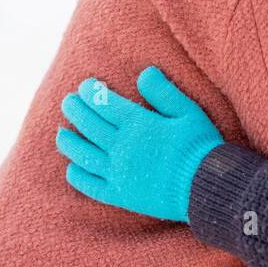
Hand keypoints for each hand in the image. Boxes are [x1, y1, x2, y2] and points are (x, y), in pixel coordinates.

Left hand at [56, 66, 223, 222]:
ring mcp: (119, 173)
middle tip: (68, 102)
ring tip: (61, 133)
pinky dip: (78, 176)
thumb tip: (144, 71)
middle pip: (90, 126)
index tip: (85, 85)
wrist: (206, 186)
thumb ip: (164, 92)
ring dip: (69, 142)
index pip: (105, 104)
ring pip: (84, 155)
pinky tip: (72, 168)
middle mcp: (122, 148)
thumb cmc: (199, 145)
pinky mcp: (120, 195)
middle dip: (75, 110)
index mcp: (139, 125)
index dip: (92, 92)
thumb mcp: (188, 111)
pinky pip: (91, 185)